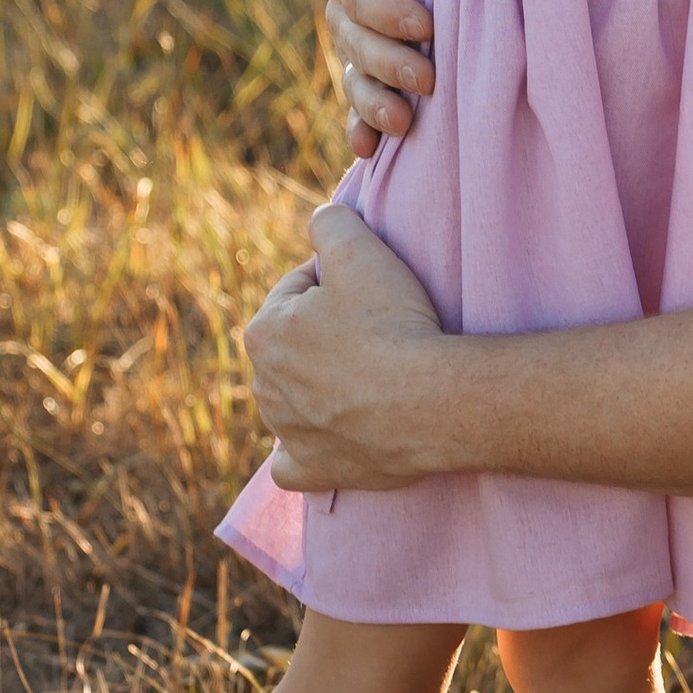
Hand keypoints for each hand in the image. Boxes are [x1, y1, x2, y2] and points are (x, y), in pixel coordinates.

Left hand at [248, 215, 454, 491]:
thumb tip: (321, 221)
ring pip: (294, 399)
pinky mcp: (312, 470)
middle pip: (297, 344)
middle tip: (377, 331)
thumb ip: (329, 221)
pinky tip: (327, 439)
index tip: (372, 290)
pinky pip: (293, 463)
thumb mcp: (359, 248)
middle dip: (326, 334)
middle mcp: (263, 386)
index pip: (298, 289)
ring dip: (322, 386)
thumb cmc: (391, 323)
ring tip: (371, 377)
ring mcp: (286, 434)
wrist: (429, 400)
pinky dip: (306, 451)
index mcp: (263, 332)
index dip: (338, 282)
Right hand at [324, 0, 434, 154]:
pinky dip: (362, 132)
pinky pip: (360, 113)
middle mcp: (355, 11)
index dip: (385, 10)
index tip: (427, 25)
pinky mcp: (383, 85)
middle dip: (387, 63)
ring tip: (404, 125)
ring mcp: (366, 52)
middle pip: (352, 40)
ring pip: (354, 80)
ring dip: (373, 105)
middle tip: (427, 80)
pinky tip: (371, 151)